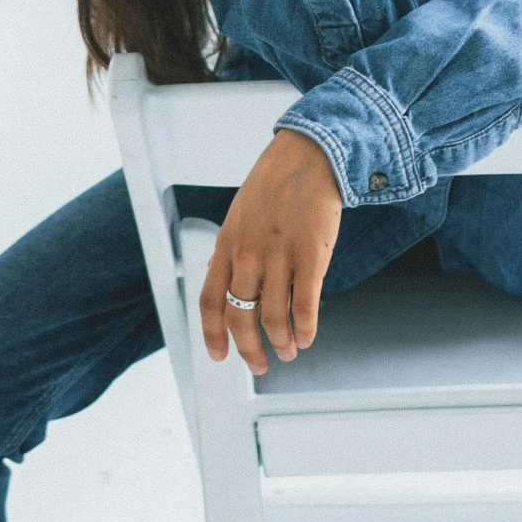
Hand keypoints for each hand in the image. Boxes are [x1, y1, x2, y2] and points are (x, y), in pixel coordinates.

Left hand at [200, 129, 342, 373]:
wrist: (309, 155)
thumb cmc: (277, 185)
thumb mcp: (240, 216)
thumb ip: (234, 251)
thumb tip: (231, 284)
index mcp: (227, 245)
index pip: (211, 302)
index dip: (213, 335)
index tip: (220, 357)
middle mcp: (247, 254)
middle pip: (241, 318)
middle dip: (250, 350)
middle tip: (260, 365)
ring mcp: (278, 256)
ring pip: (273, 318)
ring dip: (281, 343)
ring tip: (289, 351)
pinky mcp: (311, 255)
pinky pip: (305, 305)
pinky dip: (306, 329)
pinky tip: (308, 337)